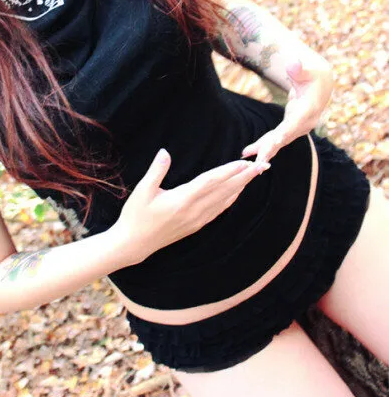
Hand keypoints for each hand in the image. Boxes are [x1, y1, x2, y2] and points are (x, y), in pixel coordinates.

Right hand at [112, 148, 269, 264]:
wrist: (134, 244)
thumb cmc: (136, 215)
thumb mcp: (142, 191)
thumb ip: (156, 171)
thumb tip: (165, 152)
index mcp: (182, 200)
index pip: (211, 182)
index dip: (229, 171)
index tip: (244, 162)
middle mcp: (194, 211)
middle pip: (224, 190)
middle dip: (244, 177)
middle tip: (263, 165)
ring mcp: (197, 220)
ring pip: (225, 200)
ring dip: (241, 186)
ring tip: (254, 174)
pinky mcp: (196, 225)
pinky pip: (219, 210)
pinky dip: (231, 199)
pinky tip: (237, 192)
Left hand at [241, 58, 333, 163]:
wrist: (320, 85)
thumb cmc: (313, 74)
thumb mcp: (308, 70)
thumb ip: (300, 69)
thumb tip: (294, 64)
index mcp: (308, 109)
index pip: (296, 122)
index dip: (286, 132)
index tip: (276, 142)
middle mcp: (304, 123)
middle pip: (286, 137)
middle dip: (272, 149)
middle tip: (259, 162)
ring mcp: (297, 128)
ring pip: (279, 141)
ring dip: (264, 150)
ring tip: (247, 158)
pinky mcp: (290, 129)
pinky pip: (275, 139)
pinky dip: (263, 145)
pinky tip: (249, 152)